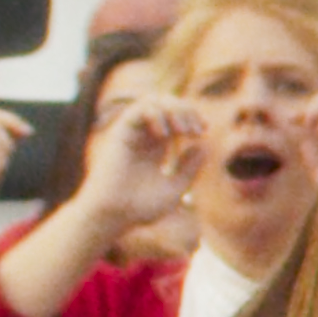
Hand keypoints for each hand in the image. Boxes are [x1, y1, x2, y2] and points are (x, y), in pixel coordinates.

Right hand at [82, 91, 211, 231]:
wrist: (113, 215)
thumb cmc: (140, 207)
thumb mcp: (176, 187)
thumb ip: (191, 167)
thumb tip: (203, 145)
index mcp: (156, 146)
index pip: (174, 116)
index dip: (191, 116)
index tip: (203, 129)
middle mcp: (143, 136)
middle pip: (166, 103)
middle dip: (186, 110)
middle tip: (197, 130)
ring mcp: (131, 133)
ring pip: (153, 101)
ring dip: (173, 110)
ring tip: (183, 131)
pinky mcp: (120, 133)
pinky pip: (139, 109)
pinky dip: (156, 115)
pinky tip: (165, 134)